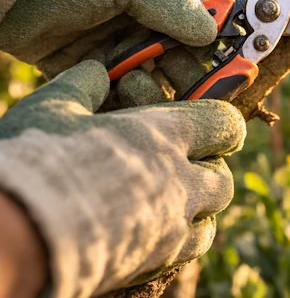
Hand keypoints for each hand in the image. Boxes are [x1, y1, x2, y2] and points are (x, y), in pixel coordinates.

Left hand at [0, 0, 217, 77]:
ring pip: (155, 81)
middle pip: (185, 60)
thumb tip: (213, 36)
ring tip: (136, 81)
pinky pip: (119, 96)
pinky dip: (125, 102)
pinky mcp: (90, 72)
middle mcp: (145, 22)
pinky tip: (119, 95)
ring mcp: (117, 48)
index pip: (206, 23)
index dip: (223, 45)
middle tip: (194, 94)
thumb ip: (173, 4)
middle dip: (193, 77)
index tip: (235, 69)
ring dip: (155, 89)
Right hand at [0, 60, 245, 297]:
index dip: (223, 124)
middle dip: (211, 168)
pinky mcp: (160, 258)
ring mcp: (175, 222)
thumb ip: (82, 85)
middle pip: (223, 175)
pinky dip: (187, 236)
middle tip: (188, 165)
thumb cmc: (38, 161)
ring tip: (176, 198)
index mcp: (165, 135)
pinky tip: (163, 229)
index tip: (216, 126)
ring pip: (214, 213)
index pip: (225, 124)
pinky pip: (194, 247)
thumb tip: (96, 69)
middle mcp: (182, 179)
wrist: (25, 231)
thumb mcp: (54, 108)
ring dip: (203, 204)